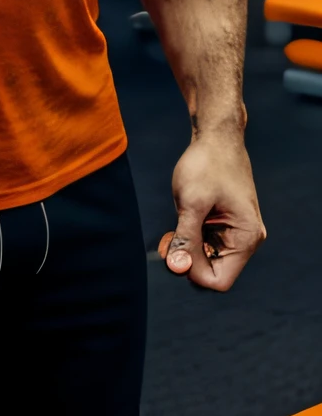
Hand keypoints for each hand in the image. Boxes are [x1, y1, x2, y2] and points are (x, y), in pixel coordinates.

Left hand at [159, 131, 265, 290]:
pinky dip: (192, 237)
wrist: (216, 135)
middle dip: (188, 258)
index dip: (192, 271)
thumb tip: (176, 269)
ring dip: (188, 246)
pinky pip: (208, 243)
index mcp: (246, 238)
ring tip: (175, 224)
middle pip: (213, 271)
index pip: (218, 280)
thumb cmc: (206, 164)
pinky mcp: (226, 223)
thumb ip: (185, 238)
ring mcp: (237, 232)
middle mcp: (246, 239)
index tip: (175, 248)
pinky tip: (183, 219)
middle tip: (168, 237)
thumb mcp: (191, 201)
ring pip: (208, 257)